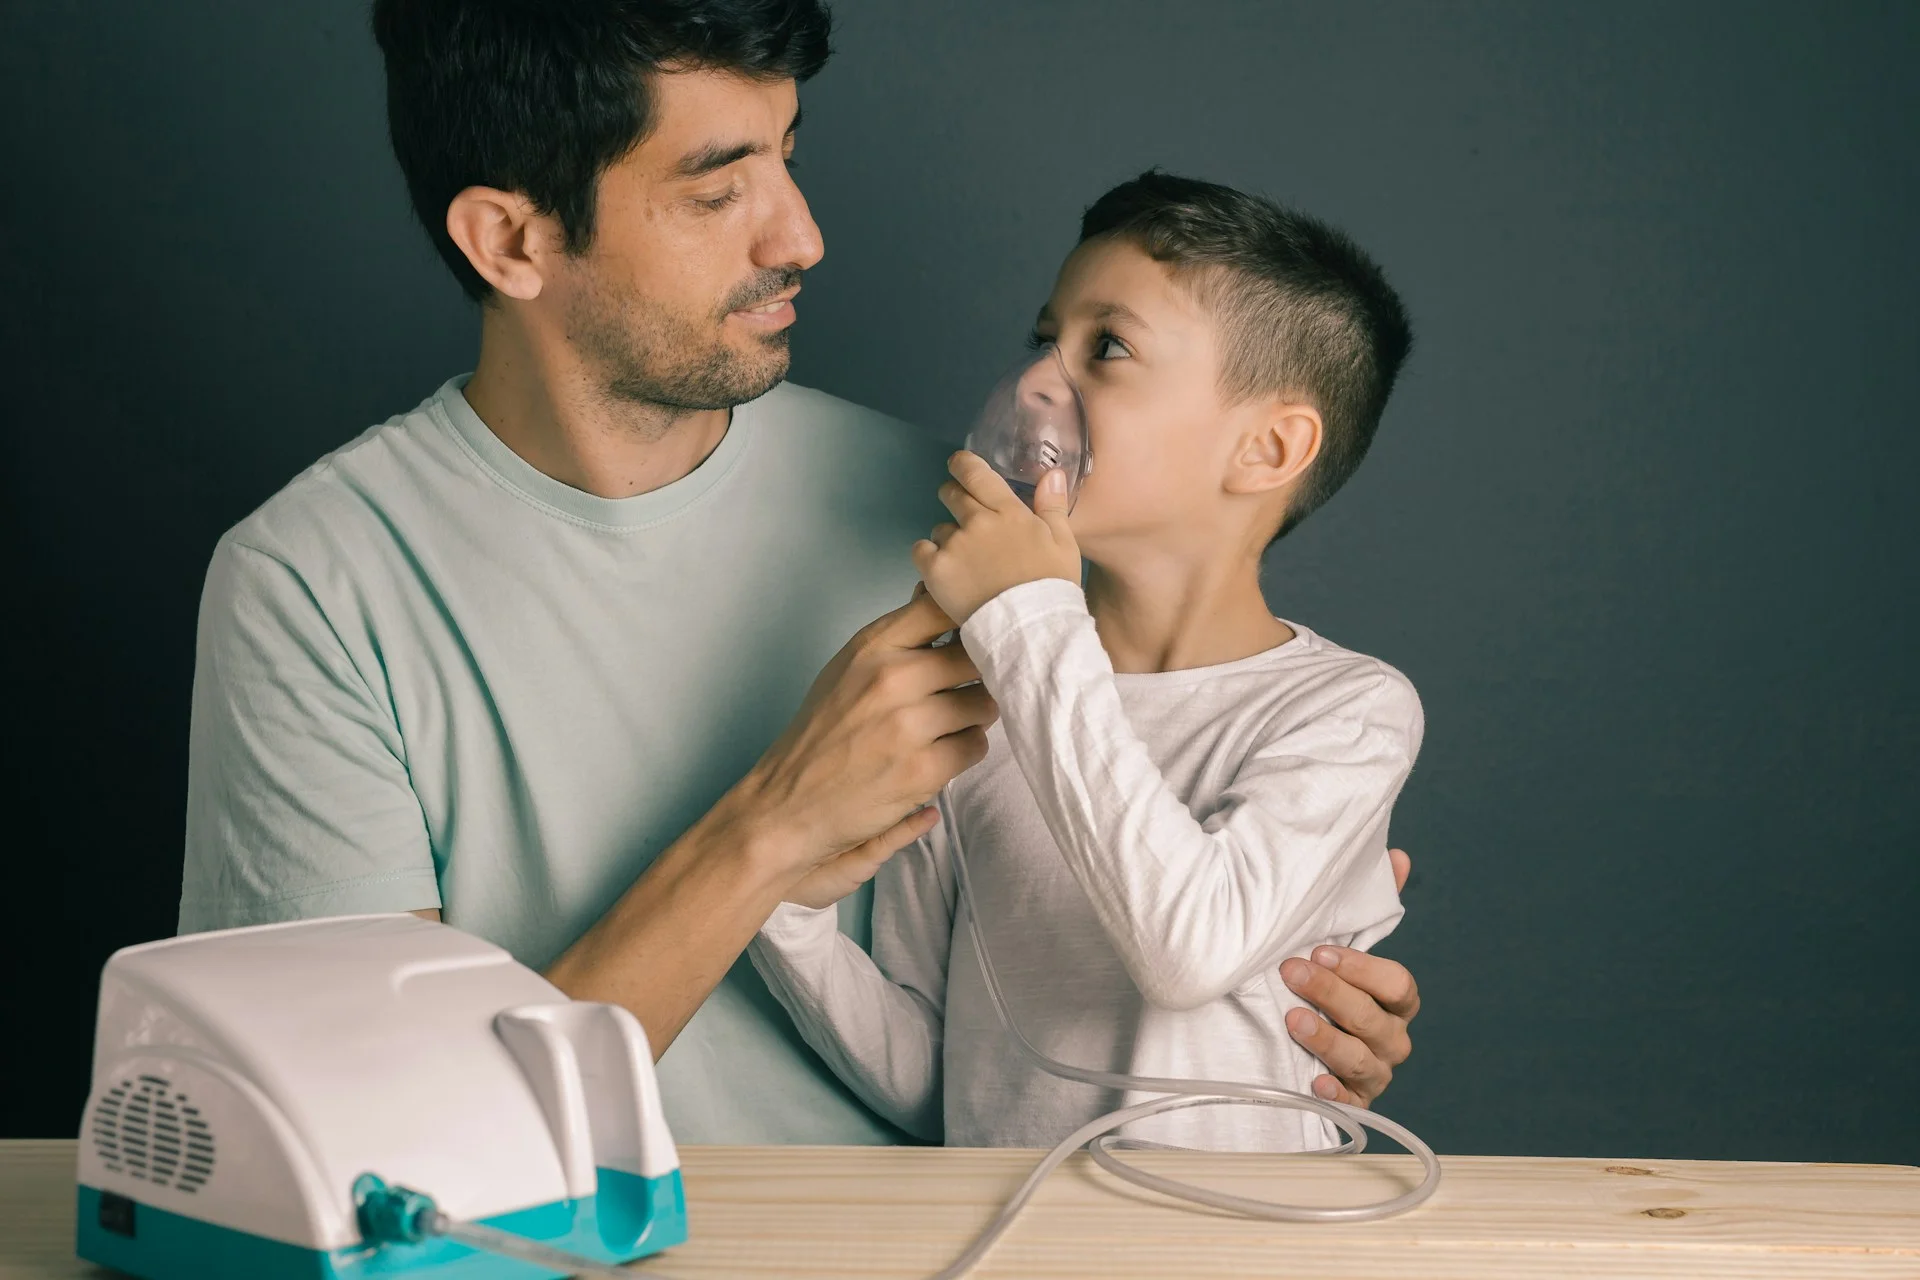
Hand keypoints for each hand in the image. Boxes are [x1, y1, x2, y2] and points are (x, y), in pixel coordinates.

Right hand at [729, 591, 996, 888]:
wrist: (789, 801)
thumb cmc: (823, 731)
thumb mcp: (848, 667)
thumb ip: (896, 635)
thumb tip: (933, 590)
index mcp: (872, 647)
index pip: (942, 607)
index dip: (967, 616)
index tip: (972, 630)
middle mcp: (891, 679)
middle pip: (975, 656)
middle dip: (977, 673)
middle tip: (964, 688)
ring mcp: (908, 725)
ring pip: (983, 703)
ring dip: (974, 715)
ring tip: (949, 725)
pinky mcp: (922, 770)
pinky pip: (976, 745)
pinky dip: (964, 750)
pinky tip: (939, 754)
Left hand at [911, 451, 1079, 625]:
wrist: (1030, 629)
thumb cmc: (1052, 588)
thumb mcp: (1064, 544)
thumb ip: (1053, 506)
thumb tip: (1052, 473)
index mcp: (1009, 512)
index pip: (976, 474)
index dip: (962, 464)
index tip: (957, 465)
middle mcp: (978, 522)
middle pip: (951, 494)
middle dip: (953, 499)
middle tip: (963, 520)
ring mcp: (954, 545)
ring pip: (939, 528)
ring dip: (947, 538)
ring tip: (963, 562)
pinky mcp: (936, 570)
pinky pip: (921, 551)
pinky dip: (929, 558)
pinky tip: (944, 572)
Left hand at [1280, 848, 1419, 1106]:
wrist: (1291, 1029)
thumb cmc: (1323, 979)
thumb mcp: (1339, 940)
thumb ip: (1371, 902)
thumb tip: (1398, 856)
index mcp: (1395, 1000)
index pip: (1398, 985)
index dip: (1362, 968)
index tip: (1321, 949)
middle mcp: (1391, 1037)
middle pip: (1375, 1020)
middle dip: (1333, 994)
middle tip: (1292, 972)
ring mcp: (1373, 1072)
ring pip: (1363, 1060)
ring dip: (1328, 1039)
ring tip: (1292, 1019)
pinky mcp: (1350, 1101)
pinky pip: (1350, 1104)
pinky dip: (1334, 1092)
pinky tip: (1311, 1079)